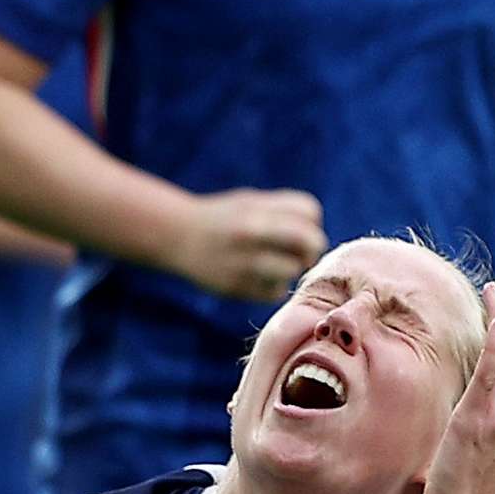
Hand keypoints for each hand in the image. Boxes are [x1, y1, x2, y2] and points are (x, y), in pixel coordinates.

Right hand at [165, 188, 324, 301]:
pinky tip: (256, 277)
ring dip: (290, 269)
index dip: (310, 221)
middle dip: (312, 247)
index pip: (310, 211)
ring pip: (293, 270)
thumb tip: (318, 238)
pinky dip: (271, 286)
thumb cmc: (224, 218)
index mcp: (257, 208)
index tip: (298, 226)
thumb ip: (285, 214)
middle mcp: (251, 233)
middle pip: (311, 240)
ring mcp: (243, 262)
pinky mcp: (236, 287)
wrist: (176, 235)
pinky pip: (274, 291)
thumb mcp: (252, 202)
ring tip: (275, 264)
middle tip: (300, 252)